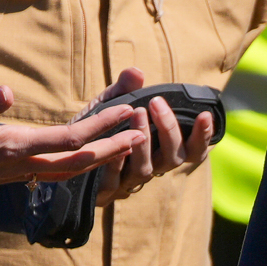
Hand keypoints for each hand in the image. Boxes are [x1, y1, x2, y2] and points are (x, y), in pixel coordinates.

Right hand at [0, 84, 146, 193]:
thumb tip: (6, 92)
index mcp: (7, 149)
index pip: (68, 141)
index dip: (102, 128)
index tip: (128, 113)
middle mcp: (15, 167)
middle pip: (77, 161)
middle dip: (112, 146)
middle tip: (143, 131)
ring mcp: (11, 174)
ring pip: (66, 171)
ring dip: (99, 157)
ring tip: (125, 143)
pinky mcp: (5, 174)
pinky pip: (51, 172)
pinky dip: (76, 163)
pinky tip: (85, 156)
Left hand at [87, 69, 218, 205]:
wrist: (61, 155)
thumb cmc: (93, 130)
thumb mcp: (108, 106)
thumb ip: (123, 90)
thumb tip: (136, 72)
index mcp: (160, 150)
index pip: (193, 150)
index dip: (203, 136)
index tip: (204, 114)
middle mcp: (150, 168)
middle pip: (175, 158)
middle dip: (169, 129)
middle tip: (157, 103)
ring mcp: (128, 183)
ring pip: (146, 170)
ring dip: (143, 141)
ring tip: (136, 113)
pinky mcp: (104, 193)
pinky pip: (113, 182)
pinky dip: (115, 163)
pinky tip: (112, 145)